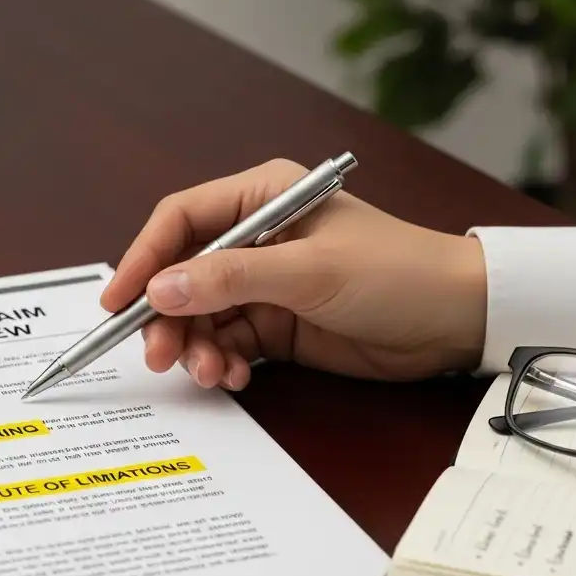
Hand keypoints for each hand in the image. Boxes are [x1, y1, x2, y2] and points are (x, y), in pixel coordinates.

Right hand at [99, 158, 487, 389]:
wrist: (457, 318)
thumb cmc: (396, 272)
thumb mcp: (308, 271)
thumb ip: (230, 279)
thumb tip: (159, 291)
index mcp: (263, 198)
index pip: (182, 221)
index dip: (144, 260)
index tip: (117, 303)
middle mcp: (258, 237)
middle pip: (183, 276)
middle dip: (168, 317)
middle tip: (161, 356)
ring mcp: (268, 284)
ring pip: (203, 316)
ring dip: (196, 347)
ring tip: (210, 373)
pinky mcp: (281, 326)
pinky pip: (231, 344)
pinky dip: (223, 363)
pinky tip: (234, 378)